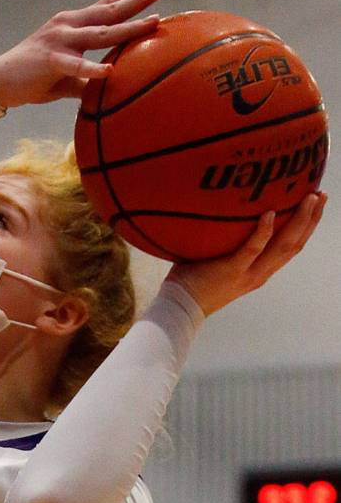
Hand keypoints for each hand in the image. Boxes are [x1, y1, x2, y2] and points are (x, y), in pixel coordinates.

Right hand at [0, 0, 167, 107]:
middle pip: (110, 10)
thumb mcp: (67, 76)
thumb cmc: (34, 78)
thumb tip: (110, 88)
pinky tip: (109, 71)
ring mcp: (60, 40)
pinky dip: (92, 69)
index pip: (107, 3)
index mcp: (73, 24)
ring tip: (153, 20)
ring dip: (129, 27)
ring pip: (101, 33)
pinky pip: (75, 66)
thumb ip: (89, 78)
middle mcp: (69, 25)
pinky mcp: (50, 60)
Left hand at [167, 192, 326, 315]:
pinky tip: (270, 214)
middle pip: (295, 244)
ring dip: (299, 220)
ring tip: (308, 198)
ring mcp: (248, 273)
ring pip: (283, 245)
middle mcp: (260, 273)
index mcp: (260, 271)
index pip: (291, 247)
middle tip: (321, 194)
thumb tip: (221, 213)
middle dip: (311, 219)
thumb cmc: (192, 280)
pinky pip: (252, 250)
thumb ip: (226, 243)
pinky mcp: (232, 271)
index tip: (314, 205)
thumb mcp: (218, 261)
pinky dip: (263, 232)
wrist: (181, 307)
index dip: (306, 227)